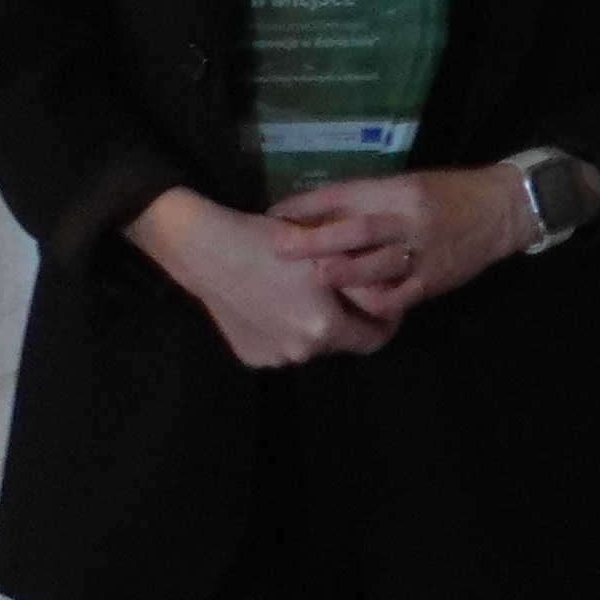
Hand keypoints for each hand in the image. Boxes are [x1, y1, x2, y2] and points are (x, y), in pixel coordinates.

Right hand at [126, 186, 395, 369]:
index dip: (387, 320)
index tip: (386, 301)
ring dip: (319, 326)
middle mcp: (299, 352)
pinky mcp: (250, 357)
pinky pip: (283, 347)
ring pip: (313, 346)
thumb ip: (365, 281)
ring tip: (308, 295)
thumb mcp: (330, 251)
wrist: (207, 251)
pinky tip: (277, 304)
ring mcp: (272, 358)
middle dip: (352, 321)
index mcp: (323, 328)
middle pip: (343, 343)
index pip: (375, 339)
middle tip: (346, 293)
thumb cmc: (272, 241)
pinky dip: (288, 331)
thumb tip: (392, 295)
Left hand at [280, 163, 542, 323]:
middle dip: (315, 240)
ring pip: (377, 266)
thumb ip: (367, 201)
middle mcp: (411, 219)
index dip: (309, 203)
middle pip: (358, 230)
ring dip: (341, 274)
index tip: (275, 213)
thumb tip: (312, 215)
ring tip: (314, 278)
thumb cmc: (448, 194)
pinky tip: (354, 304)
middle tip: (279, 248)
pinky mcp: (434, 279)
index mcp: (401, 191)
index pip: (349, 194)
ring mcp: (424, 251)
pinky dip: (372, 301)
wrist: (503, 210)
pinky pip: (398, 296)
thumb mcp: (408, 186)